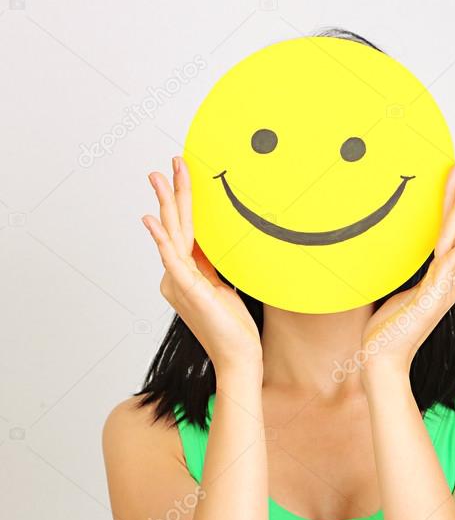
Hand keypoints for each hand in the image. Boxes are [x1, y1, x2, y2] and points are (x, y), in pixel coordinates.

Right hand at [143, 157, 261, 375]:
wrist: (238, 356)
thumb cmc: (234, 328)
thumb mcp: (224, 285)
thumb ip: (214, 264)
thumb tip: (215, 241)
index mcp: (184, 274)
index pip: (183, 230)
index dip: (183, 202)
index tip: (182, 176)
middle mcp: (176, 276)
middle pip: (174, 226)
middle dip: (171, 192)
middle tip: (169, 163)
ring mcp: (178, 282)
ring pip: (171, 233)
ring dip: (166, 202)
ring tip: (160, 176)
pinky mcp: (187, 289)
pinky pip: (171, 257)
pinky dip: (160, 237)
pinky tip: (151, 219)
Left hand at [360, 162, 454, 381]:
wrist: (383, 361)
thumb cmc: (386, 332)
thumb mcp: (400, 295)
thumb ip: (419, 278)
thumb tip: (443, 258)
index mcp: (437, 278)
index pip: (446, 234)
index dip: (450, 206)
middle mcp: (445, 280)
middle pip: (453, 230)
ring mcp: (441, 288)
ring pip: (453, 240)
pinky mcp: (433, 298)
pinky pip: (451, 266)